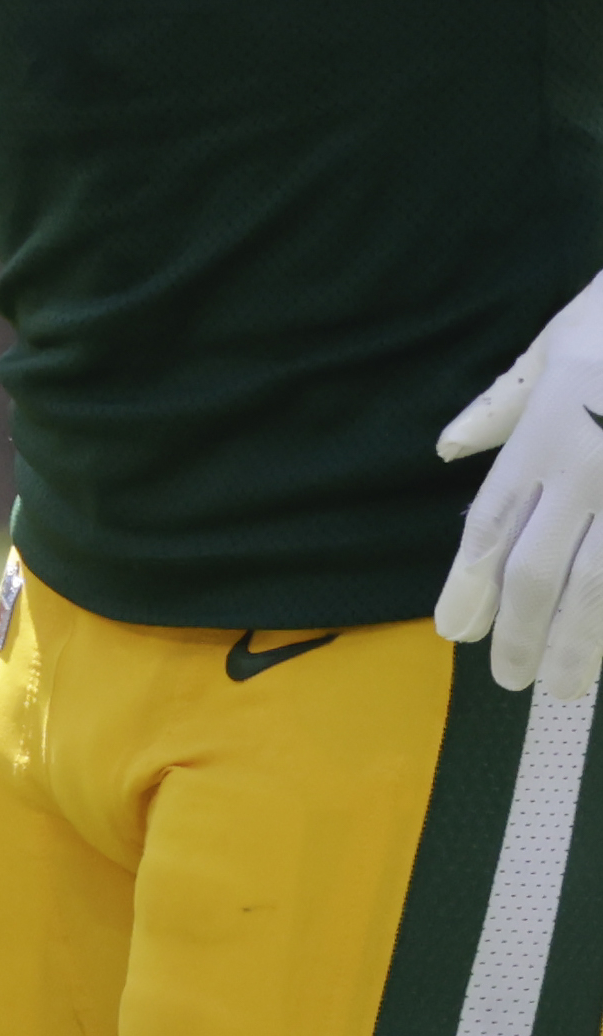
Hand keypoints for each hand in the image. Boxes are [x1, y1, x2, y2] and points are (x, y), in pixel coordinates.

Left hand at [437, 270, 602, 693]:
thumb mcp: (553, 348)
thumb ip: (501, 408)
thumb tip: (448, 447)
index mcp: (547, 435)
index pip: (494, 524)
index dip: (469, 583)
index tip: (453, 629)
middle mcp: (591, 471)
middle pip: (541, 571)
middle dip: (520, 633)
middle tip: (509, 678)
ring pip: (602, 590)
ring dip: (579, 647)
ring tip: (562, 687)